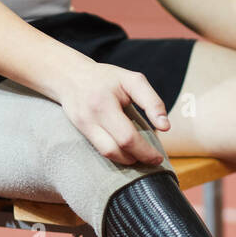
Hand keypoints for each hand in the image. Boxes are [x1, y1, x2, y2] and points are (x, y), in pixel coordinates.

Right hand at [56, 60, 170, 165]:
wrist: (70, 76)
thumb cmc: (106, 78)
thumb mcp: (132, 81)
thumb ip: (151, 101)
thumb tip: (165, 127)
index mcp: (105, 103)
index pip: (127, 136)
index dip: (145, 151)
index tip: (158, 157)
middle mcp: (92, 116)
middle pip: (117, 148)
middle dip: (139, 157)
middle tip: (153, 159)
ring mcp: (84, 126)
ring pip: (107, 153)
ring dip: (127, 160)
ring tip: (140, 157)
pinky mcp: (81, 132)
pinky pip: (100, 151)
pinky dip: (116, 155)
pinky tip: (127, 153)